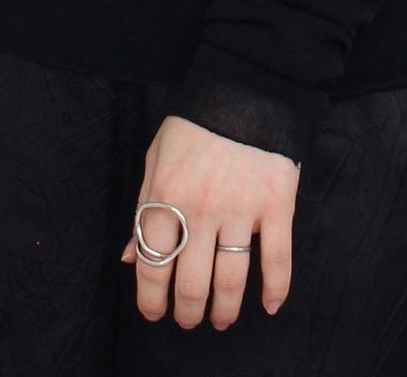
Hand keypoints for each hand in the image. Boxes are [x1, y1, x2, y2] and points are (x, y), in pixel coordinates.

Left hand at [120, 113, 297, 330]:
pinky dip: (276, 289)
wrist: (246, 86)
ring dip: (225, 310)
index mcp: (166, 196)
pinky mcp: (276, 205)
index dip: (150, 299)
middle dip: (187, 312)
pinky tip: (270, 306)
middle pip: (191, 283)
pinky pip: (277, 259)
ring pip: (231, 280)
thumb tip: (129, 259)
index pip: (152, 266)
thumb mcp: (156, 157)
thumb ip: (142, 208)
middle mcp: (201, 209)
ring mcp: (241, 208)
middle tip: (190, 319)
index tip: (155, 313)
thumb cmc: (195, 124)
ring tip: (221, 319)